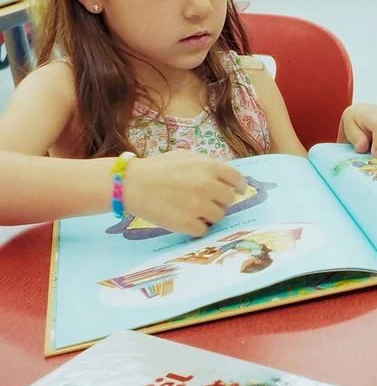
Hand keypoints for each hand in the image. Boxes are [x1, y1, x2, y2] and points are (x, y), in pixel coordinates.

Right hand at [122, 150, 247, 236]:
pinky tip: (185, 219)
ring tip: (193, 210)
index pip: (236, 179)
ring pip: (219, 216)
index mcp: (209, 167)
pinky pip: (204, 230)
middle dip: (220, 200)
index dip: (238, 186)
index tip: (237, 190)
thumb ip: (207, 165)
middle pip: (229, 200)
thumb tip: (226, 176)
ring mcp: (198, 206)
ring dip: (209, 215)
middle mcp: (207, 186)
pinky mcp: (187, 224)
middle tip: (206, 200)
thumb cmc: (156, 168)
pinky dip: (196, 227)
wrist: (130, 184)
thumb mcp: (184, 156)